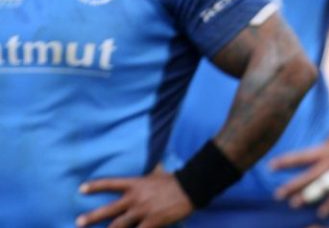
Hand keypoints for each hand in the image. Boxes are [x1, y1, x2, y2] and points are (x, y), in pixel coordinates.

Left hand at [77, 170, 192, 227]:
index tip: (81, 189)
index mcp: (136, 184)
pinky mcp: (152, 222)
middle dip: (92, 217)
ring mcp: (143, 211)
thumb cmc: (174, 179)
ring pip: (119, 226)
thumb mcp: (157, 173)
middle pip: (109, 210)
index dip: (95, 186)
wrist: (191, 187)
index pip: (111, 184)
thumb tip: (149, 165)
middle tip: (78, 222)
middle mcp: (135, 198)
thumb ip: (148, 173)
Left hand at [271, 121, 328, 217]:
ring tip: (294, 204)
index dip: (286, 161)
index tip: (271, 166)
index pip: (301, 156)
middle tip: (277, 194)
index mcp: (327, 147)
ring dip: (308, 196)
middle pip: (308, 175)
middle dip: (292, 185)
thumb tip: (308, 136)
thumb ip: (322, 137)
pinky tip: (321, 213)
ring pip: (322, 186)